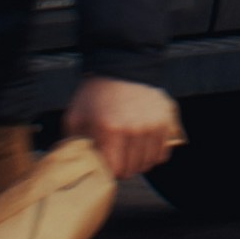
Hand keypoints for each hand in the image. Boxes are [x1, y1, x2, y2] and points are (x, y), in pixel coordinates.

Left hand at [65, 74, 183, 186]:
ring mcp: (153, 126)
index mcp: (110, 130)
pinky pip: (161, 153)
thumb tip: (76, 166)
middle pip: (132, 170)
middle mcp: (135, 130)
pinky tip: (141, 143)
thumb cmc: (96, 93)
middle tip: (114, 154)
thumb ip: (73, 144)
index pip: (114, 171)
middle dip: (121, 167)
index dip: (107, 171)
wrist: (122, 67)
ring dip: (137, 161)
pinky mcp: (165, 122)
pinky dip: (151, 153)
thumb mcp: (75, 116)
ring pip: (147, 164)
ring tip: (127, 148)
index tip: (103, 164)